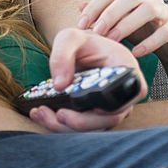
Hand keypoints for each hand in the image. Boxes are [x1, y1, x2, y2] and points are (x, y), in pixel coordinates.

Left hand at [28, 28, 146, 131]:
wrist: (81, 51)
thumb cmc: (81, 42)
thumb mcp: (69, 38)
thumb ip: (62, 55)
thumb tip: (59, 85)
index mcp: (126, 71)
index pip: (123, 97)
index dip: (105, 108)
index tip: (80, 104)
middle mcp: (123, 94)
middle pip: (108, 119)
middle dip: (80, 122)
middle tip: (57, 114)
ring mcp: (111, 109)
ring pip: (94, 129)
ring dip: (65, 127)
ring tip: (41, 113)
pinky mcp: (97, 117)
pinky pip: (83, 129)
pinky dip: (61, 126)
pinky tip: (42, 114)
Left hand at [77, 0, 167, 67]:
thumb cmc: (139, 31)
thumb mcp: (118, 23)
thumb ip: (101, 15)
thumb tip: (79, 6)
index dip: (94, 6)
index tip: (81, 24)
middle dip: (111, 13)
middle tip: (97, 32)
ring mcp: (165, 11)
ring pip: (149, 10)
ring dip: (128, 25)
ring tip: (113, 41)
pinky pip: (164, 32)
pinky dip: (149, 42)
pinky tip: (136, 53)